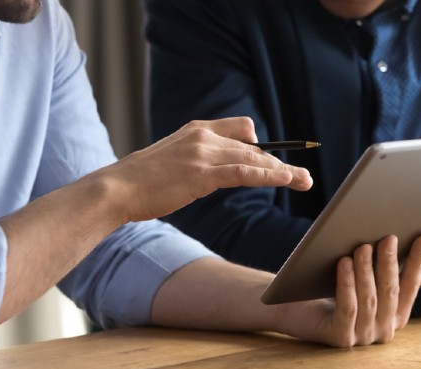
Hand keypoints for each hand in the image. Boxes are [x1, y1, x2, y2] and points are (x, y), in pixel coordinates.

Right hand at [94, 117, 312, 221]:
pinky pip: (245, 172)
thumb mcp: (170, 162)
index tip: (272, 159)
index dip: (259, 144)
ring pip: (253, 158)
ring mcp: (203, 153)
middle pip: (252, 146)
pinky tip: (286, 180)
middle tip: (301, 176)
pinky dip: (269, 176)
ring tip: (304, 181)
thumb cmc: (140, 181)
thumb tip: (210, 174)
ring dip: (283, 171)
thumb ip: (194, 160)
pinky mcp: (203, 173)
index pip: (240, 128)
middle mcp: (202, 136)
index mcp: (195, 129)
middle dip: (278, 162)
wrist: (116, 189)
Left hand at [278, 234, 420, 346]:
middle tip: (388, 237)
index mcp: (396, 315)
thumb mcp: (368, 279)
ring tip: (362, 247)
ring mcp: (363, 336)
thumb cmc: (334, 289)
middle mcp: (384, 329)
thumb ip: (398, 273)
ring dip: (367, 271)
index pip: (411, 285)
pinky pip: (348, 308)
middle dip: (390, 263)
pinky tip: (344, 263)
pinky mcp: (341, 337)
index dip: (418, 261)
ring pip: (369, 299)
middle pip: (390, 292)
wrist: (295, 309)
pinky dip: (347, 284)